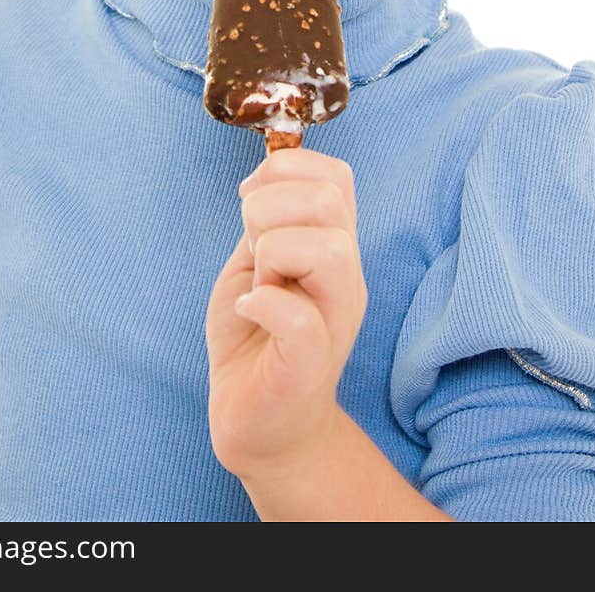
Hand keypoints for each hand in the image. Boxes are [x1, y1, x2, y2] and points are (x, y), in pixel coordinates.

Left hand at [205, 147, 367, 480]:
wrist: (259, 425)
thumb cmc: (256, 337)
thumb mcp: (257, 262)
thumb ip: (267, 220)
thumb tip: (261, 174)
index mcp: (335, 246)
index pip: (336, 176)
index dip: (284, 169)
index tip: (249, 201)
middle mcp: (346, 277)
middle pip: (329, 200)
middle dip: (268, 207)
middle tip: (253, 250)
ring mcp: (334, 319)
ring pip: (327, 249)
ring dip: (271, 252)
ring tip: (259, 283)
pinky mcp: (311, 362)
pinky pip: (299, 316)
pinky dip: (261, 303)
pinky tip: (248, 311)